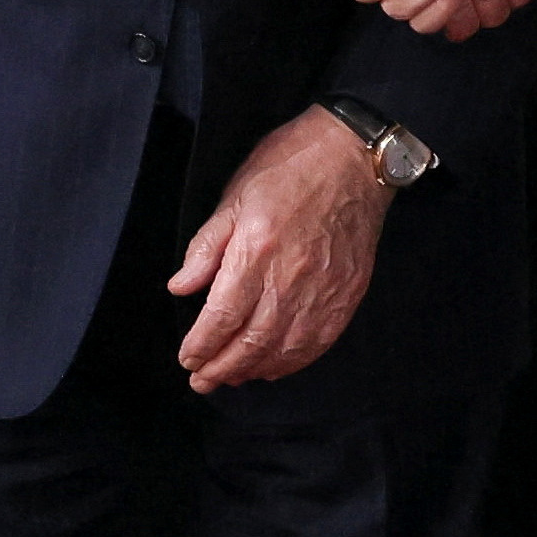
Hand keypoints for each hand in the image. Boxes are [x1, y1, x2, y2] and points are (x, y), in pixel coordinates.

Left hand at [166, 105, 388, 390]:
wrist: (354, 156)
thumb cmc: (290, 167)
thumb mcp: (235, 195)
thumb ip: (207, 246)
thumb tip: (182, 288)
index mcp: (257, 250)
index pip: (222, 316)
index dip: (201, 345)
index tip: (187, 358)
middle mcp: (290, 277)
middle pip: (251, 342)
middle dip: (221, 368)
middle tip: (202, 380)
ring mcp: (323, 289)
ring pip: (284, 349)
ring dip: (254, 370)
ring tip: (233, 376)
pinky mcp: (347, 293)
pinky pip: (317, 342)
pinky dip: (292, 362)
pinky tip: (274, 365)